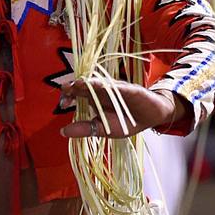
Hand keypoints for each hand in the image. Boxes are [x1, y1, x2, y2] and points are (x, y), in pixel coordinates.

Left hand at [59, 78, 186, 138]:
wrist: (152, 117)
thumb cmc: (126, 122)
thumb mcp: (103, 129)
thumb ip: (85, 129)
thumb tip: (63, 131)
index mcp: (94, 99)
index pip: (78, 93)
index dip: (69, 95)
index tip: (63, 102)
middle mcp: (103, 91)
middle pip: (86, 85)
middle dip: (75, 86)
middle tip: (65, 88)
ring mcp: (116, 89)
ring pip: (100, 84)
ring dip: (90, 83)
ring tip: (79, 84)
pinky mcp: (131, 90)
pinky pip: (120, 88)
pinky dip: (112, 87)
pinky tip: (102, 86)